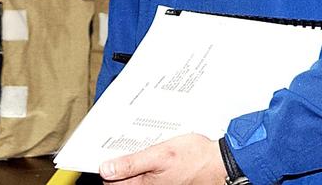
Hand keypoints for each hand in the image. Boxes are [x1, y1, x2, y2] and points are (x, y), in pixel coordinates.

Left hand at [100, 133, 225, 184]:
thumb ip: (132, 163)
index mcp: (144, 184)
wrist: (219, 162)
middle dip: (118, 159)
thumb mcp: (160, 155)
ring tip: (136, 140)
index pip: (112, 180)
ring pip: (136, 172)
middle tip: (119, 140)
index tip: (102, 150)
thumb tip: (106, 169)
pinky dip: (146, 158)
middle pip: (122, 177)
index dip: (106, 164)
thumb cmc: (195, 158)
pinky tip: (152, 146)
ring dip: (133, 157)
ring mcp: (158, 183)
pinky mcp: (166, 177)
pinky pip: (148, 169)